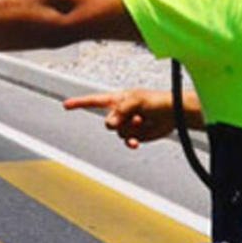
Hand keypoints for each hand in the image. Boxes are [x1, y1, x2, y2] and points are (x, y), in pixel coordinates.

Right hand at [63, 89, 177, 148]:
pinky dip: (131, 142)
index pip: (94, 101)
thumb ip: (121, 111)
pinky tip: (136, 142)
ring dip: (130, 130)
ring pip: (118, 134)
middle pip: (108, 122)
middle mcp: (120, 112)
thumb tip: (108, 124)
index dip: (79, 103)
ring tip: (143, 121)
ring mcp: (127, 124)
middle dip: (120, 123)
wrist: (175, 114)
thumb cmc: (158, 101)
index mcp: (118, 99)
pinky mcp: (135, 135)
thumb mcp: (138, 101)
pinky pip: (126, 142)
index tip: (66, 105)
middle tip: (136, 117)